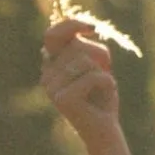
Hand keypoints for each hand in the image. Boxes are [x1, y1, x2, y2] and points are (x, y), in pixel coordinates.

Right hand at [41, 19, 120, 148]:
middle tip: (101, 78)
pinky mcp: (62, 99)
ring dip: (103, 73)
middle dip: (98, 57)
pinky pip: (93, 76)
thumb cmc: (101, 94)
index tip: (92, 27)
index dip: (70, 25)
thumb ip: (86, 48)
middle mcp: (46, 74)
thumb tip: (80, 34)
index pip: (52, 35)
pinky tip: (103, 97)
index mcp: (51, 64)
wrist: (104, 128)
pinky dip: (107, 83)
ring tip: (100, 90)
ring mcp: (51, 87)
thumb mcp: (96, 65)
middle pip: (76, 46)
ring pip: (85, 61)